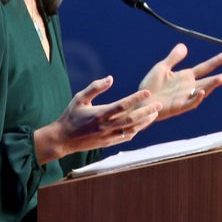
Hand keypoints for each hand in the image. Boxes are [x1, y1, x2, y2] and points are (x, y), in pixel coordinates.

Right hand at [33, 76, 162, 163]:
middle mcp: (105, 126)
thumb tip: (111, 78)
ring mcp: (107, 136)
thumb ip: (95, 88)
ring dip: (144, 122)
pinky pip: (126, 137)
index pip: (122, 105)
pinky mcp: (108, 143)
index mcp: (99, 114)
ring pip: (131, 130)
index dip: (136, 98)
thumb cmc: (71, 116)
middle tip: (159, 105)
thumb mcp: (79, 98)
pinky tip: (142, 124)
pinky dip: (136, 131)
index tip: (147, 92)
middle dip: (147, 112)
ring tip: (154, 114)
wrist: (62, 139)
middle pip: (131, 119)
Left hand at [137, 43, 221, 119]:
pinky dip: (196, 98)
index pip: (206, 67)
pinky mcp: (178, 107)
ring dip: (212, 85)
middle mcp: (189, 87)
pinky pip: (190, 103)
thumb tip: (184, 46)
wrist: (140, 102)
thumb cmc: (150, 86)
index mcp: (186, 76)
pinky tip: (201, 91)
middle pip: (212, 80)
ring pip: (204, 91)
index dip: (218, 60)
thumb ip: (173, 58)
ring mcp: (185, 97)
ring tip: (221, 79)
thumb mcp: (162, 67)